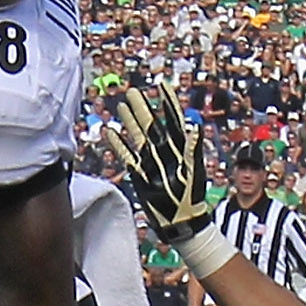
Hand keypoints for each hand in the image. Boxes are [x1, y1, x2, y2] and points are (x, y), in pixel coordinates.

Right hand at [112, 89, 212, 242]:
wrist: (181, 220)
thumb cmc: (191, 195)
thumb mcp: (193, 169)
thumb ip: (192, 147)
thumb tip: (195, 125)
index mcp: (178, 147)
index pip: (172, 119)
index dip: (167, 102)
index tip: (161, 85)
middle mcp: (162, 150)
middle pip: (150, 124)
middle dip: (142, 107)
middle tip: (133, 92)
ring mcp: (149, 161)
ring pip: (137, 135)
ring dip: (130, 121)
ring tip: (122, 104)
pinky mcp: (139, 172)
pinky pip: (126, 154)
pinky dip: (118, 143)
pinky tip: (110, 132)